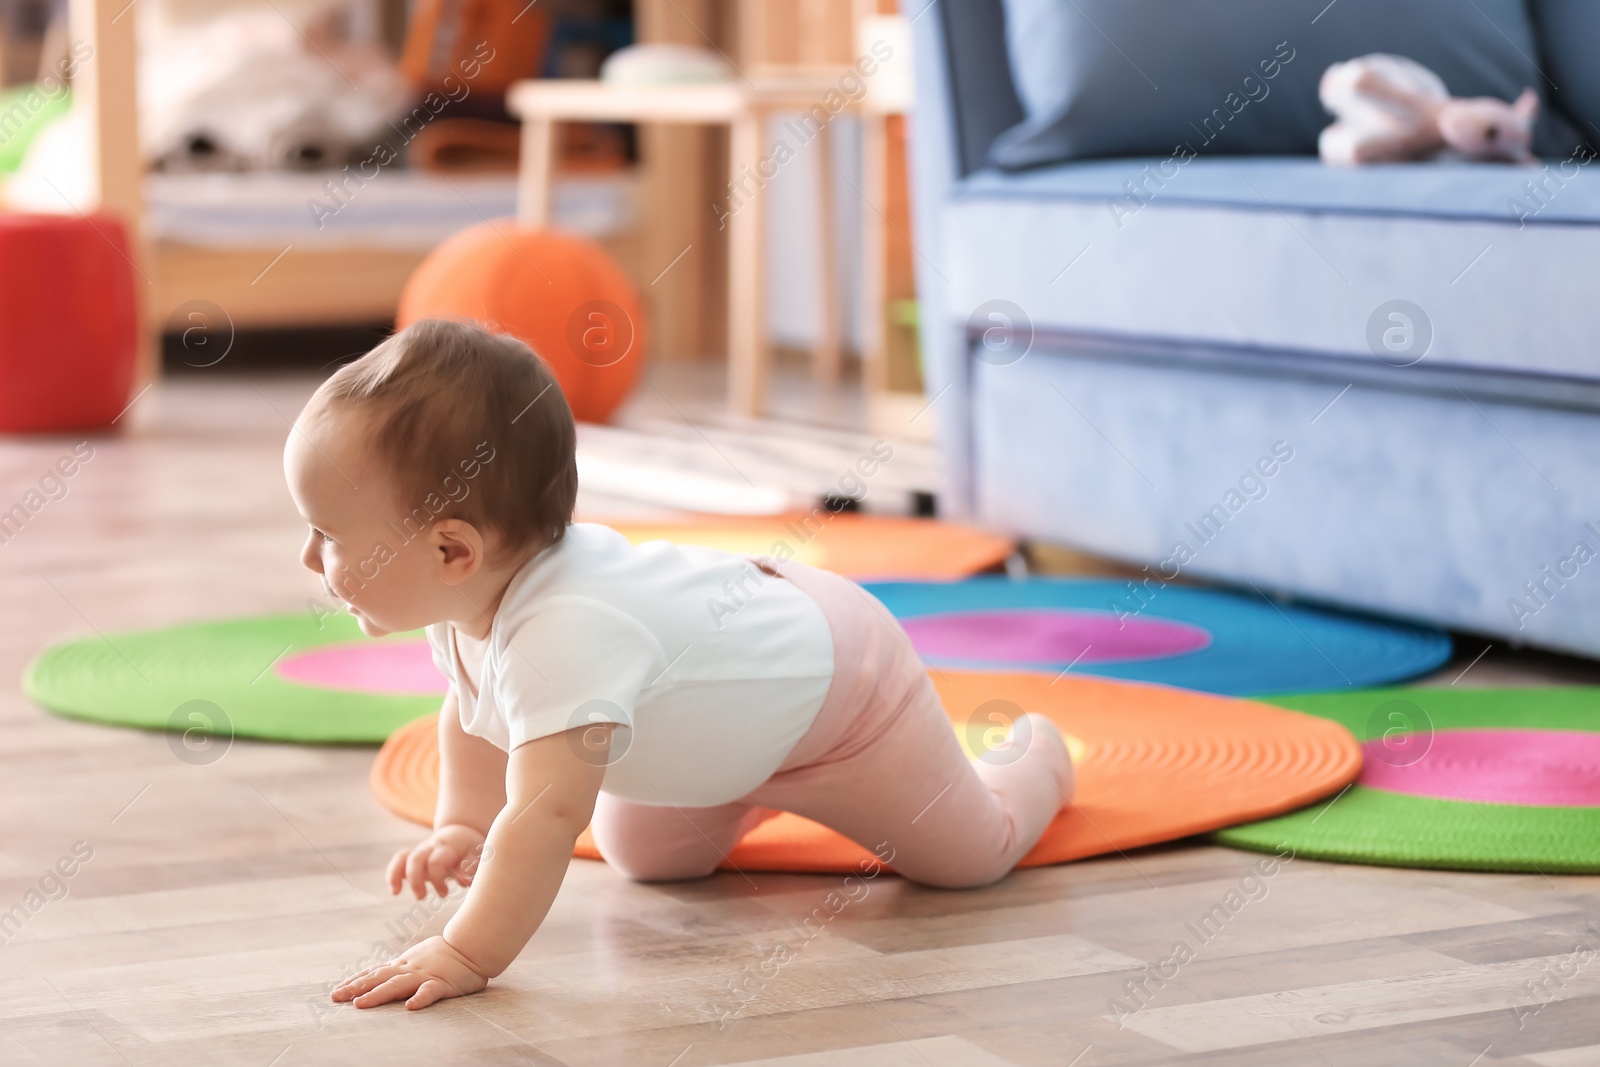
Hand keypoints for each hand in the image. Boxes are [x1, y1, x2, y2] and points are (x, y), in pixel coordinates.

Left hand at [330, 935, 487, 1009]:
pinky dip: (420, 998)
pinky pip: (430, 991)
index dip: (356, 981)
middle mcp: (410, 968)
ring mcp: (426, 975)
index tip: (337, 990)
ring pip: (397, 985)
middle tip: (336, 997)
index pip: (375, 972)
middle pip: (379, 978)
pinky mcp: (443, 984)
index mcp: (405, 963)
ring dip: (377, 994)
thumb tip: (385, 972)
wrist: (473, 945)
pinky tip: (410, 1007)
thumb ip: (404, 965)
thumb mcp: (421, 955)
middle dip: (356, 988)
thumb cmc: (448, 953)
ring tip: (360, 1004)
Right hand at [387, 824, 486, 899]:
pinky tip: (394, 891)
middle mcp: (431, 847)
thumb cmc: (470, 849)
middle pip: (416, 858)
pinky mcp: (413, 857)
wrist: (461, 835)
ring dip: (397, 875)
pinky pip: (398, 861)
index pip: (436, 861)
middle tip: (420, 897)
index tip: (446, 893)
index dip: (437, 878)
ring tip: (395, 892)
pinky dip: (393, 874)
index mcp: (448, 847)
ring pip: (403, 858)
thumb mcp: (476, 855)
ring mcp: (421, 851)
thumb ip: (470, 867)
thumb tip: (464, 882)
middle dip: (415, 879)